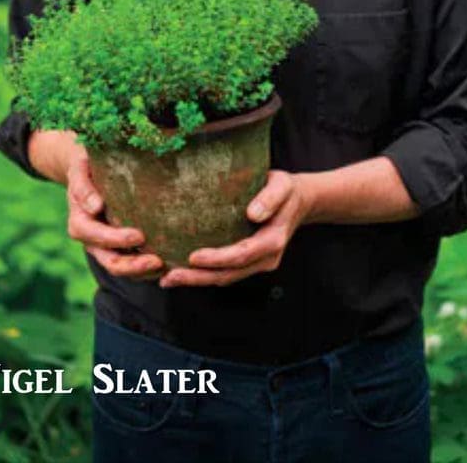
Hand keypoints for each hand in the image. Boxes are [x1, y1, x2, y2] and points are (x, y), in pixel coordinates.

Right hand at [32, 132, 163, 280]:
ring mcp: (106, 247)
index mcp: (80, 223)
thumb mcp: (80, 169)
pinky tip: (170, 265)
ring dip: (144, 272)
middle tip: (158, 261)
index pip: (97, 237)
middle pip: (110, 262)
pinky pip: (134, 264)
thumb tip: (96, 206)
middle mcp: (92, 241)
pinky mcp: (120, 248)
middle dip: (134, 265)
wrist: (89, 169)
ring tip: (167, 266)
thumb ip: (83, 187)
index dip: (116, 239)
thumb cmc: (87, 165)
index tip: (139, 235)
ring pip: (124, 269)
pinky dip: (149, 269)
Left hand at [159, 170, 309, 287]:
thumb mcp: (282, 185)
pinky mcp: (248, 262)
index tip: (192, 257)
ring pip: (225, 278)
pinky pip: (225, 272)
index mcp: (273, 241)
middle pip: (229, 274)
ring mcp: (257, 263)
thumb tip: (253, 213)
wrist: (298, 201)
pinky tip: (183, 271)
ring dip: (197, 280)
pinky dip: (204, 274)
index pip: (241, 255)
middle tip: (169, 277)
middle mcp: (266, 258)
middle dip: (198, 278)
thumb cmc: (287, 190)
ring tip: (168, 278)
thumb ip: (270, 198)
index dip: (217, 259)